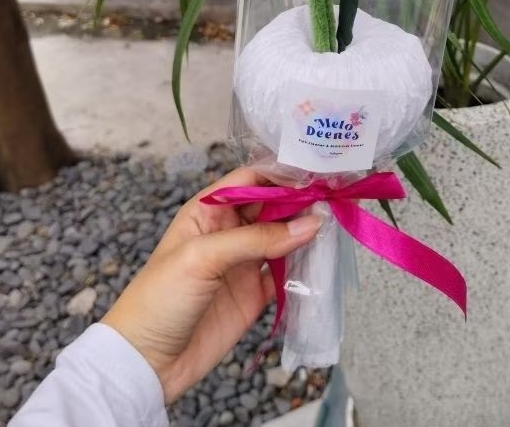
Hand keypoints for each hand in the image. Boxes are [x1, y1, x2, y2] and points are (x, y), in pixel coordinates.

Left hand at [102, 167, 321, 402]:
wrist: (145, 365)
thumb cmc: (159, 299)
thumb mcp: (203, 258)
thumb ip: (257, 238)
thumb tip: (311, 224)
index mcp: (209, 211)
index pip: (252, 180)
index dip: (281, 175)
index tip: (315, 174)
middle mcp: (229, 231)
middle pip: (273, 206)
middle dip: (301, 201)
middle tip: (333, 200)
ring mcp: (244, 263)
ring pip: (283, 237)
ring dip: (305, 233)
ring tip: (335, 226)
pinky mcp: (255, 293)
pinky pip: (286, 273)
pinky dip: (305, 267)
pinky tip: (322, 260)